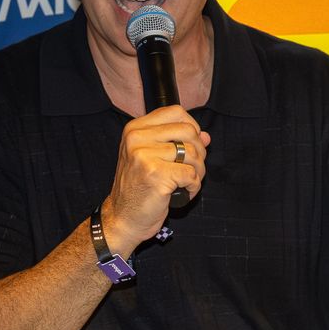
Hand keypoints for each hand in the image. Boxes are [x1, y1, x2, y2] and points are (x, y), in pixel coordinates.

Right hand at [103, 106, 208, 252]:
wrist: (122, 217)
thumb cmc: (138, 188)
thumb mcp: (153, 158)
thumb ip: (177, 142)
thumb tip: (205, 136)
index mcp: (134, 130)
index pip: (175, 112)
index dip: (191, 127)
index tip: (190, 145)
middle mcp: (136, 138)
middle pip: (188, 131)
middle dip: (199, 152)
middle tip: (192, 169)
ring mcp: (144, 156)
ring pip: (193, 153)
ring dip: (198, 172)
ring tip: (187, 183)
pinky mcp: (156, 175)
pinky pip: (191, 174)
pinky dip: (194, 187)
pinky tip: (184, 193)